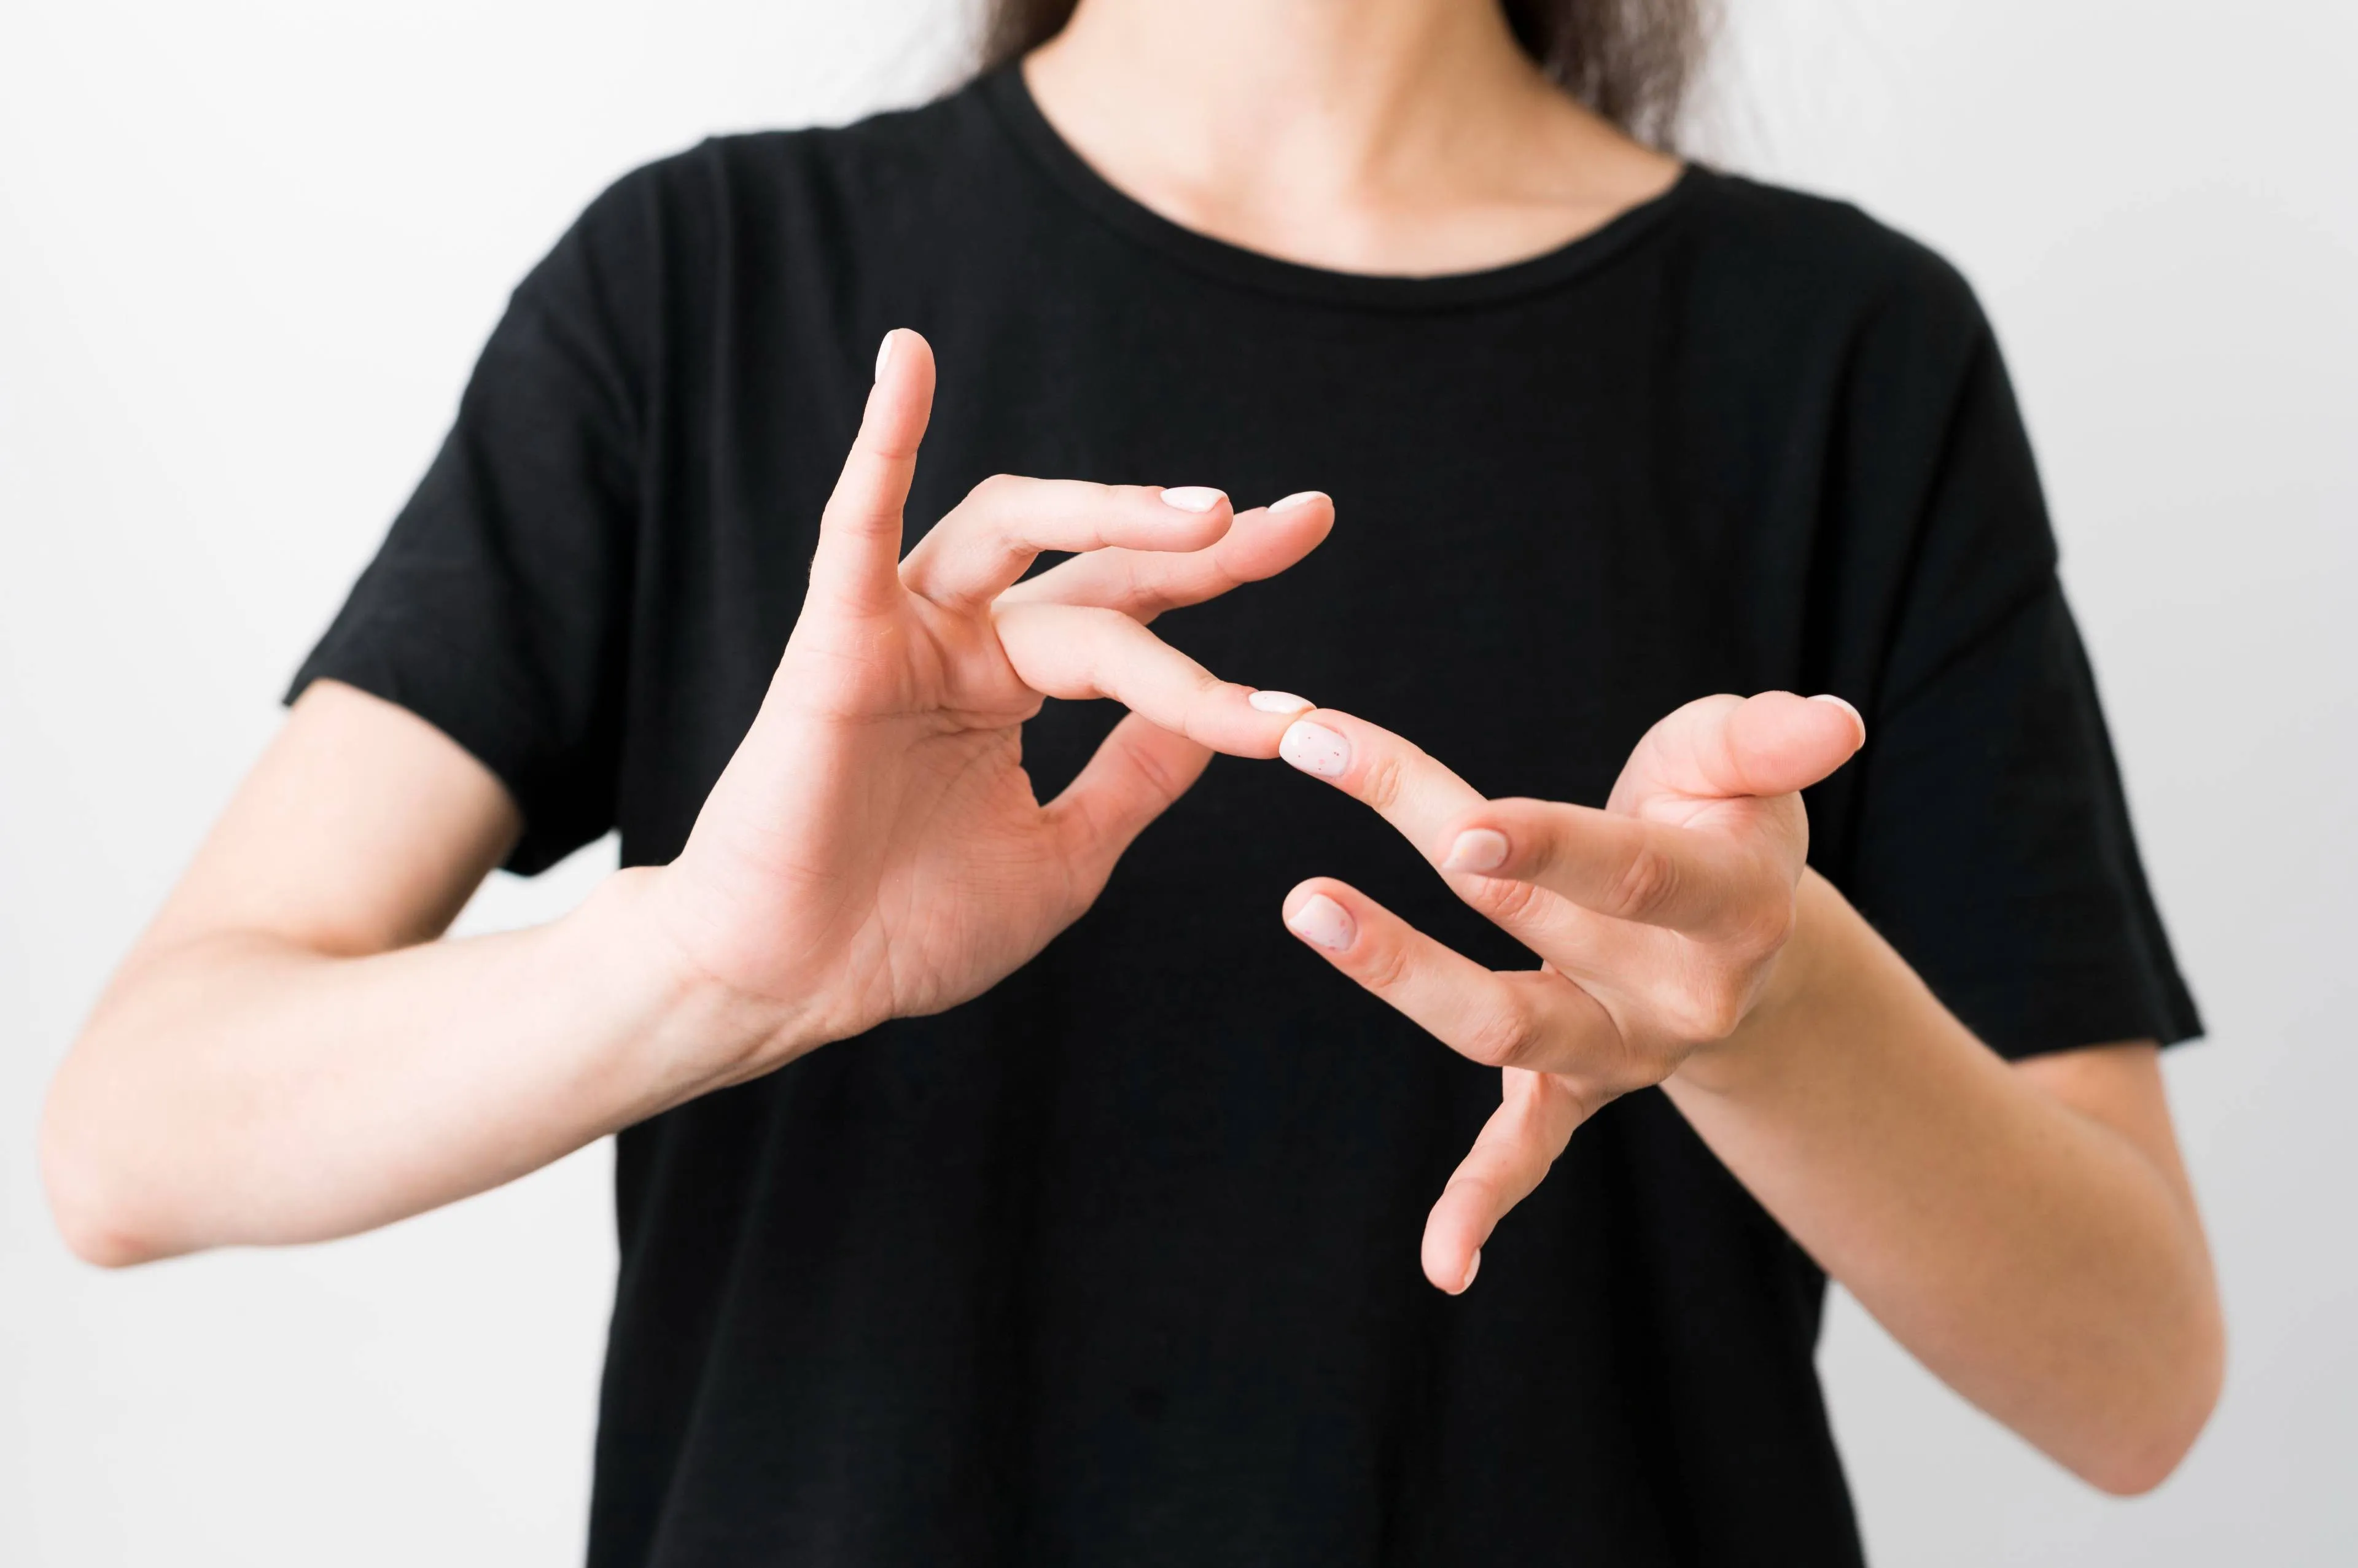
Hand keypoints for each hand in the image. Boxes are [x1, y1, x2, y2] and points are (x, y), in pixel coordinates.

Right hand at [650, 329, 1331, 1071]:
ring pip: (1007, 530)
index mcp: (1013, 684)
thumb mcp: (1065, 856)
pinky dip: (880, 441)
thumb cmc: (910, 929)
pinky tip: (909, 361)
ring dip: (1106, 510)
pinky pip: (855, 526)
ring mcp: (901, 632)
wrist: (797, 986)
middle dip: (1197, 540)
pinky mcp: (835, 643)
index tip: (1310, 531)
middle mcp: (965, 640)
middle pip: (1095, 560)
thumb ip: (1136, 779)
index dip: (1217, 572)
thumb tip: (1220, 718)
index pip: (1134, 608)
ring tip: (1205, 515)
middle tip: (1298, 522)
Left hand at [1270, 692, 1864, 1291]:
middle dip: (1434, 858)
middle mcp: (1678, 993)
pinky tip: (1440, 1267)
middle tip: (1344, 839)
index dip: (1547, 851)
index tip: (1457, 831)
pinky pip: (1527, 1152)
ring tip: (1306, 906)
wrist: (1742, 931)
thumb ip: (1767, 744)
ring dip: (1401, 973)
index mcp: (1730, 904)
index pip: (1633, 875)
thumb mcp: (1744, 769)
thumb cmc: (1723, 822)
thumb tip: (1835, 721)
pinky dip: (1483, 1207)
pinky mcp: (1574, 1091)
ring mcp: (1622, 1051)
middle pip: (1539, 924)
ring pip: (1506, 1027)